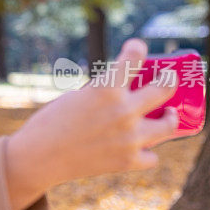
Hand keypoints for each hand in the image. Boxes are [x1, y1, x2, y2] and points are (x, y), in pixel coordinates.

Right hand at [3, 38, 178, 209]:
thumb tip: (125, 92)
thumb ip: (102, 93)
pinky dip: (146, 151)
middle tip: (169, 78)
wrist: (38, 158)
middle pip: (165, 87)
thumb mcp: (76, 97)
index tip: (138, 47)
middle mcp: (123, 110)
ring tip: (169, 116)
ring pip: (169, 125)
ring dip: (170, 118)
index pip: (134, 56)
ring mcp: (129, 138)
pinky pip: (152, 156)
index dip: (137, 48)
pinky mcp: (127, 161)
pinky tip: (141, 148)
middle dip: (170, 79)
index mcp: (105, 88)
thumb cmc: (50, 123)